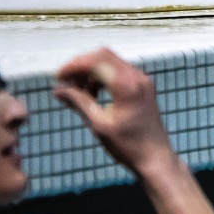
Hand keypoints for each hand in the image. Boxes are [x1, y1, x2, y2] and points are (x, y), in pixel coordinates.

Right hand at [55, 49, 176, 177]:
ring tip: (78, 93)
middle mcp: (138, 77)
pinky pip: (120, 72)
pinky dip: (103, 78)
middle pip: (104, 56)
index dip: (73, 66)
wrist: (155, 157)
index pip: (96, 60)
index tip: (58, 78)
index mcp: (127, 85)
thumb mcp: (98, 124)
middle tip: (66, 83)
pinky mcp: (144, 87)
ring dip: (92, 73)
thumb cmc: (127, 145)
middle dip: (81, 66)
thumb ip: (79, 102)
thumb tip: (58, 89)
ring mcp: (143, 80)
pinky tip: (93, 95)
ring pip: (112, 63)